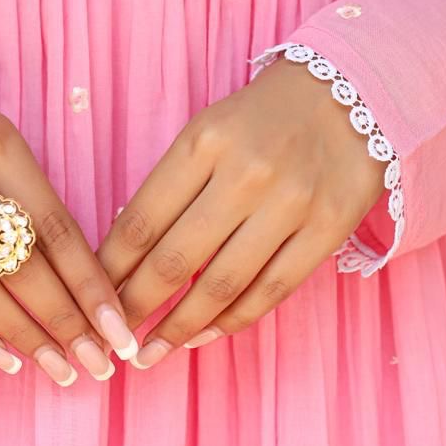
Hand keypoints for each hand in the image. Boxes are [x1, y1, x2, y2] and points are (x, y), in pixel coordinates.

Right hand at [0, 74, 138, 383]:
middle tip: (98, 363)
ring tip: (59, 368)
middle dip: (66, 321)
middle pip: (21, 263)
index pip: (56, 226)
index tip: (120, 329)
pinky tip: (5, 359)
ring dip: (24, 336)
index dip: (92, 285)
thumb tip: (85, 282)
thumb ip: (32, 199)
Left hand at [97, 59, 384, 368]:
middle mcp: (246, 174)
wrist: (352, 92)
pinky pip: (272, 289)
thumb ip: (170, 186)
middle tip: (111, 337)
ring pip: (221, 285)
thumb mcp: (207, 131)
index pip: (142, 221)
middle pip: (174, 260)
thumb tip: (124, 253)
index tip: (92, 298)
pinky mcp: (328, 228)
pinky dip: (232, 320)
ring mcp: (291, 203)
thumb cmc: (263, 118)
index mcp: (204, 142)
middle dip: (134, 307)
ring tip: (148, 353)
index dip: (110, 270)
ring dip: (178, 327)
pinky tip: (203, 335)